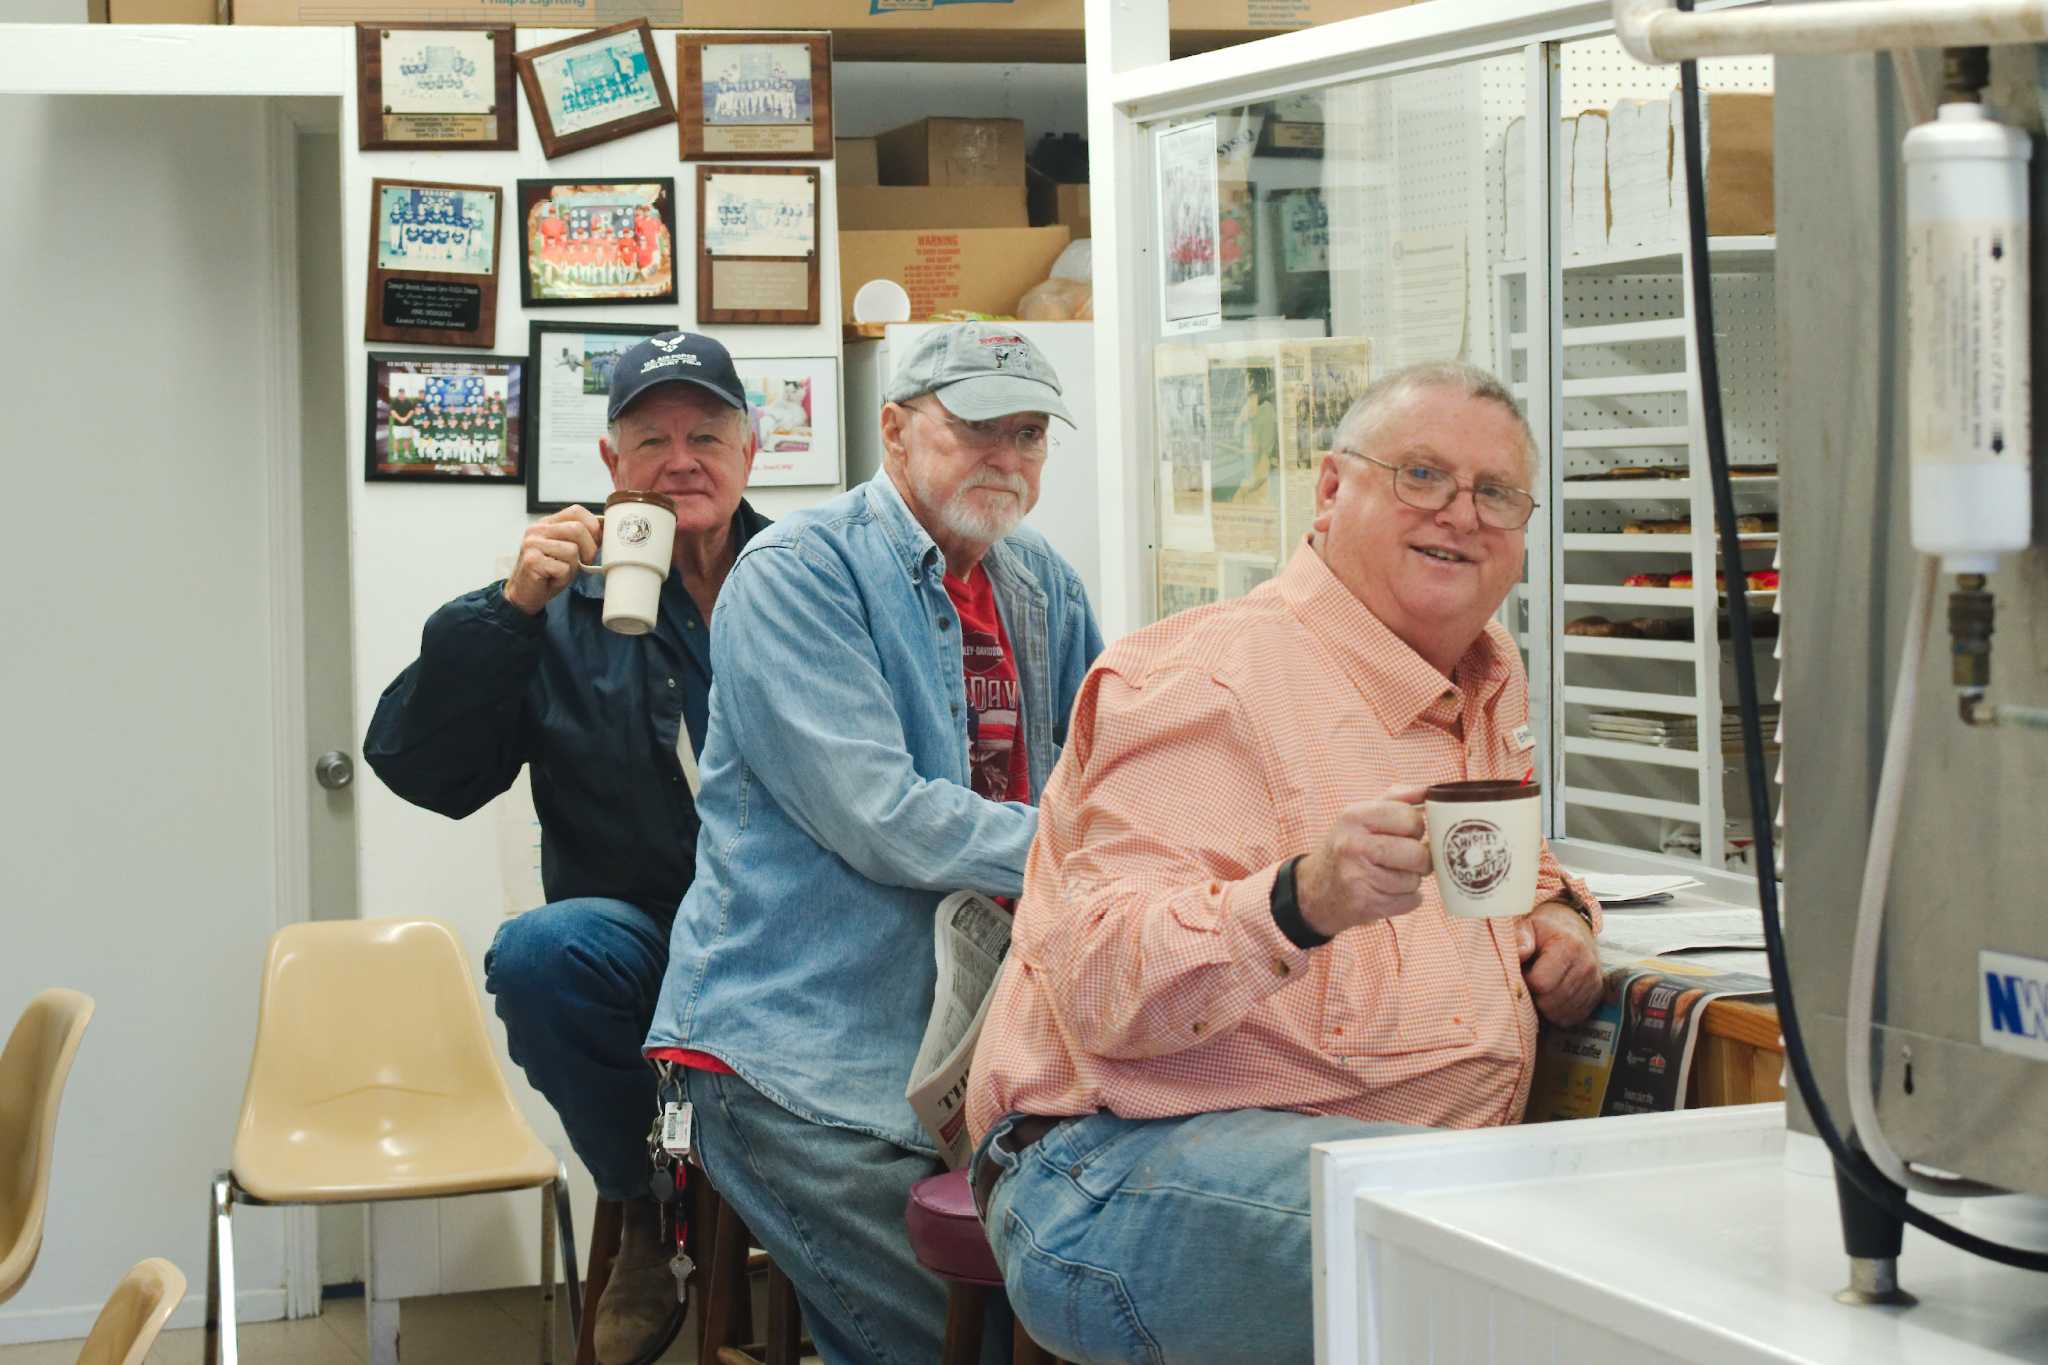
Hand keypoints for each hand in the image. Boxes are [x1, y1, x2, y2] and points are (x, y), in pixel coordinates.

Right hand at [503, 507, 601, 615]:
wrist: (524, 594)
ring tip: (561, 571)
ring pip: (572, 550)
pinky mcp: (532, 561)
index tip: (596, 542)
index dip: (593, 526)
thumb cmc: (549, 572)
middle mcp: (537, 529)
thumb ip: (581, 538)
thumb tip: (605, 530)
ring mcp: (532, 544)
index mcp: (547, 523)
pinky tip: (553, 578)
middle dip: (589, 549)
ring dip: (574, 566)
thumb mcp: (567, 550)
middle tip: (584, 562)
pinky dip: (563, 578)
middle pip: (577, 529)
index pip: (576, 511)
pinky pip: (563, 567)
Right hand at [1295, 784, 1430, 937]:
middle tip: (1406, 858)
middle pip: (1417, 853)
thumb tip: (1429, 792)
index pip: (1410, 818)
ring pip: (1415, 880)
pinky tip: (1388, 892)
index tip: (1407, 833)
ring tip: (1391, 875)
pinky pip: (1411, 901)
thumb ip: (1396, 799)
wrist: (1316, 889)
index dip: (1417, 828)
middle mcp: (1353, 845)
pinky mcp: (1366, 905)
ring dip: (1411, 880)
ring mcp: (1358, 877)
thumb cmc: (1347, 847)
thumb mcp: (1362, 816)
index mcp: (1354, 816)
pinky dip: (1407, 898)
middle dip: (1420, 859)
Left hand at [1517, 902, 1601, 1025]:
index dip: (1525, 981)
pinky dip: (1559, 1012)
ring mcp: (1594, 981)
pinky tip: (1552, 997)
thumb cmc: (1545, 929)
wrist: (1573, 928)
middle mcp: (1586, 966)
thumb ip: (1520, 938)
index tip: (1522, 972)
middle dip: (1535, 996)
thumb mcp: (1528, 925)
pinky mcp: (1597, 994)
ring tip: (1541, 989)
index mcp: (1569, 946)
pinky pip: (1574, 1016)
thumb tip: (1519, 954)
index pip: (1541, 983)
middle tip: (1529, 983)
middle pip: (1551, 1001)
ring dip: (1546, 1007)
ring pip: (1562, 1012)